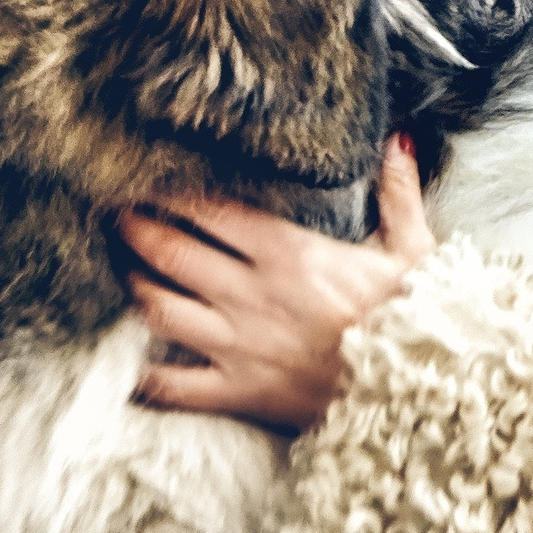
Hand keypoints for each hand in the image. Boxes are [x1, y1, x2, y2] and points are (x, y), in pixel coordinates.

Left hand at [119, 133, 438, 430]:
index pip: (212, 213)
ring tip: (119, 271)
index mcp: (292, 253)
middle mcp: (253, 294)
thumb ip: (398, 193)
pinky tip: (125, 367)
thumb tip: (397, 140)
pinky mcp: (239, 392)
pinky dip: (142, 377)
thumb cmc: (417, 319)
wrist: (421, 390)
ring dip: (133, 287)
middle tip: (112, 214)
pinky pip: (173, 386)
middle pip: (170, 253)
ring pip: (160, 309)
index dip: (172, 195)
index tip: (147, 180)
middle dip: (134, 230)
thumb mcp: (414, 250)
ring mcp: (240, 345)